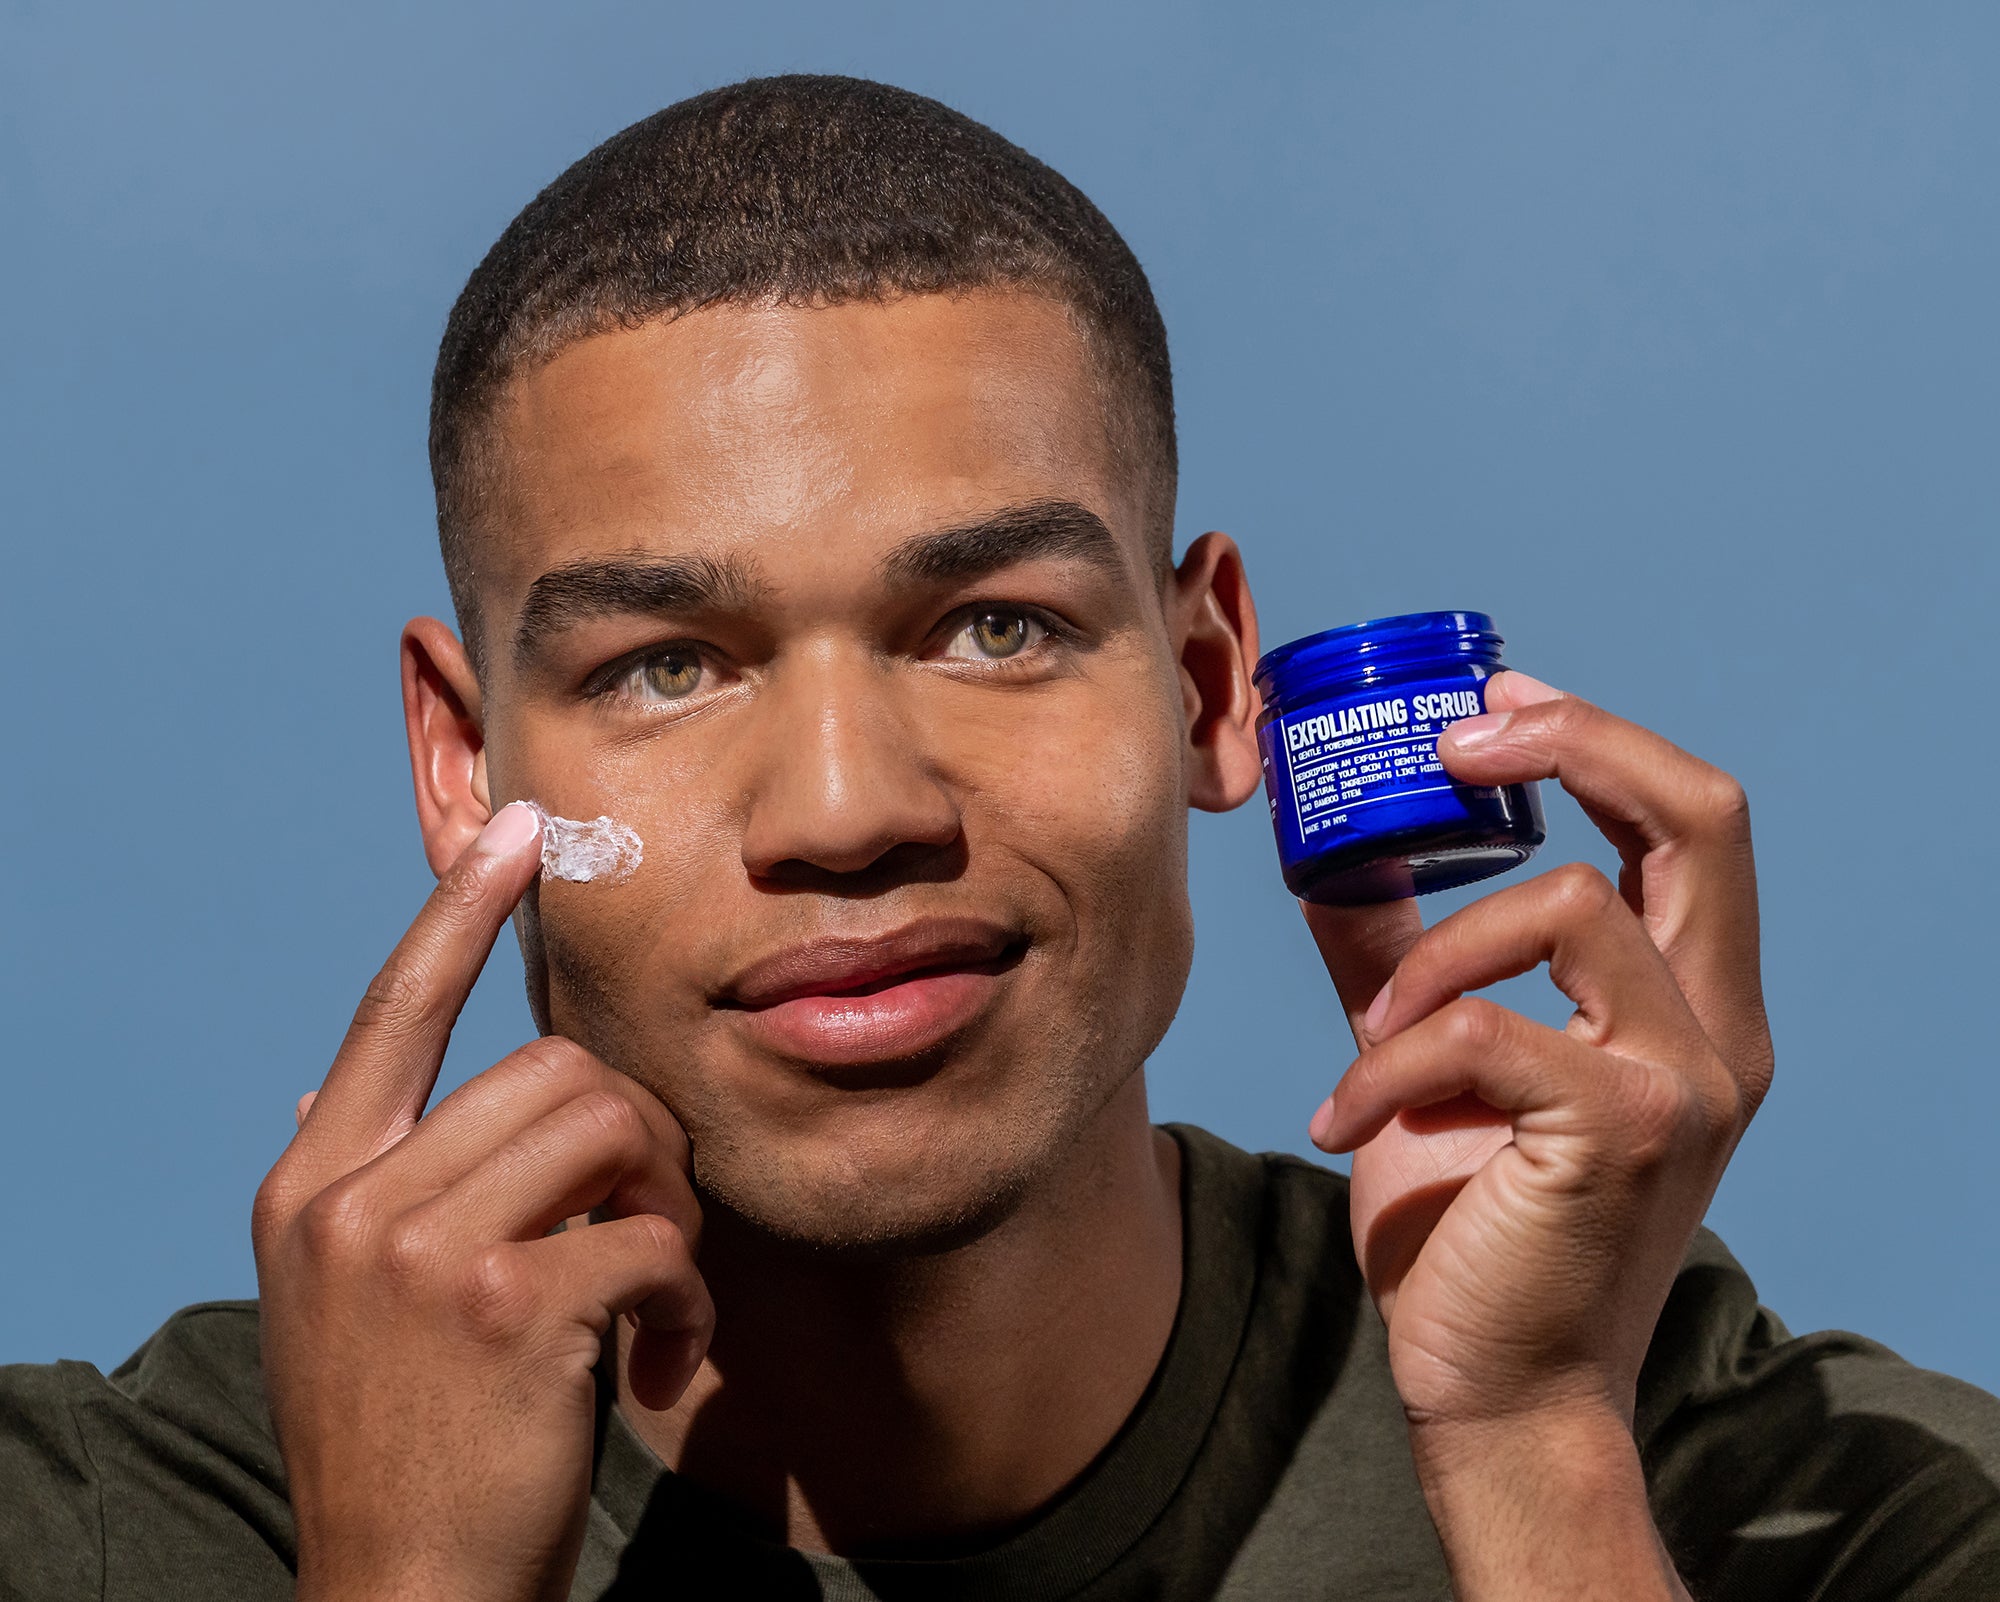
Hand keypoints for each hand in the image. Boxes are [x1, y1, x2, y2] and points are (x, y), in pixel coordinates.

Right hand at [252, 802, 712, 1601]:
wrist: (405, 1595)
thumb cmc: (404, 1441)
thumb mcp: (340, 1304)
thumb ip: (352, 1184)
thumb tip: (320, 1085)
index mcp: (313, 1188)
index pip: (391, 1013)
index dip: (459, 916)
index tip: (522, 830)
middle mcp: (351, 1201)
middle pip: (553, 1075)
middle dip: (635, 1144)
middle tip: (648, 1230)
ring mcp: (420, 1249)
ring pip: (612, 1132)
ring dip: (667, 1216)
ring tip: (652, 1301)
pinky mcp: (507, 1304)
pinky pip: (652, 1236)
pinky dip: (684, 1300)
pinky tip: (658, 1366)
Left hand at [1302, 673, 1771, 1595]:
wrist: (1494, 1385)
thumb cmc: (1475, 1228)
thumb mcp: (1438, 1067)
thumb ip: (1406, 962)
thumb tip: (1336, 861)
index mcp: (1689, 1006)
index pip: (1692, 824)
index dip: (1600, 741)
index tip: (1495, 704)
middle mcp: (1717, 1033)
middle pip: (1703, 815)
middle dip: (1576, 743)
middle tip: (1455, 741)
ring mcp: (1684, 1079)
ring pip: (1567, 908)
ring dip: (1434, 954)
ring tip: (1368, 1032)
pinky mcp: (1621, 1129)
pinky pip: (1479, 1029)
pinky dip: (1384, 1063)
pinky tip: (1342, 1123)